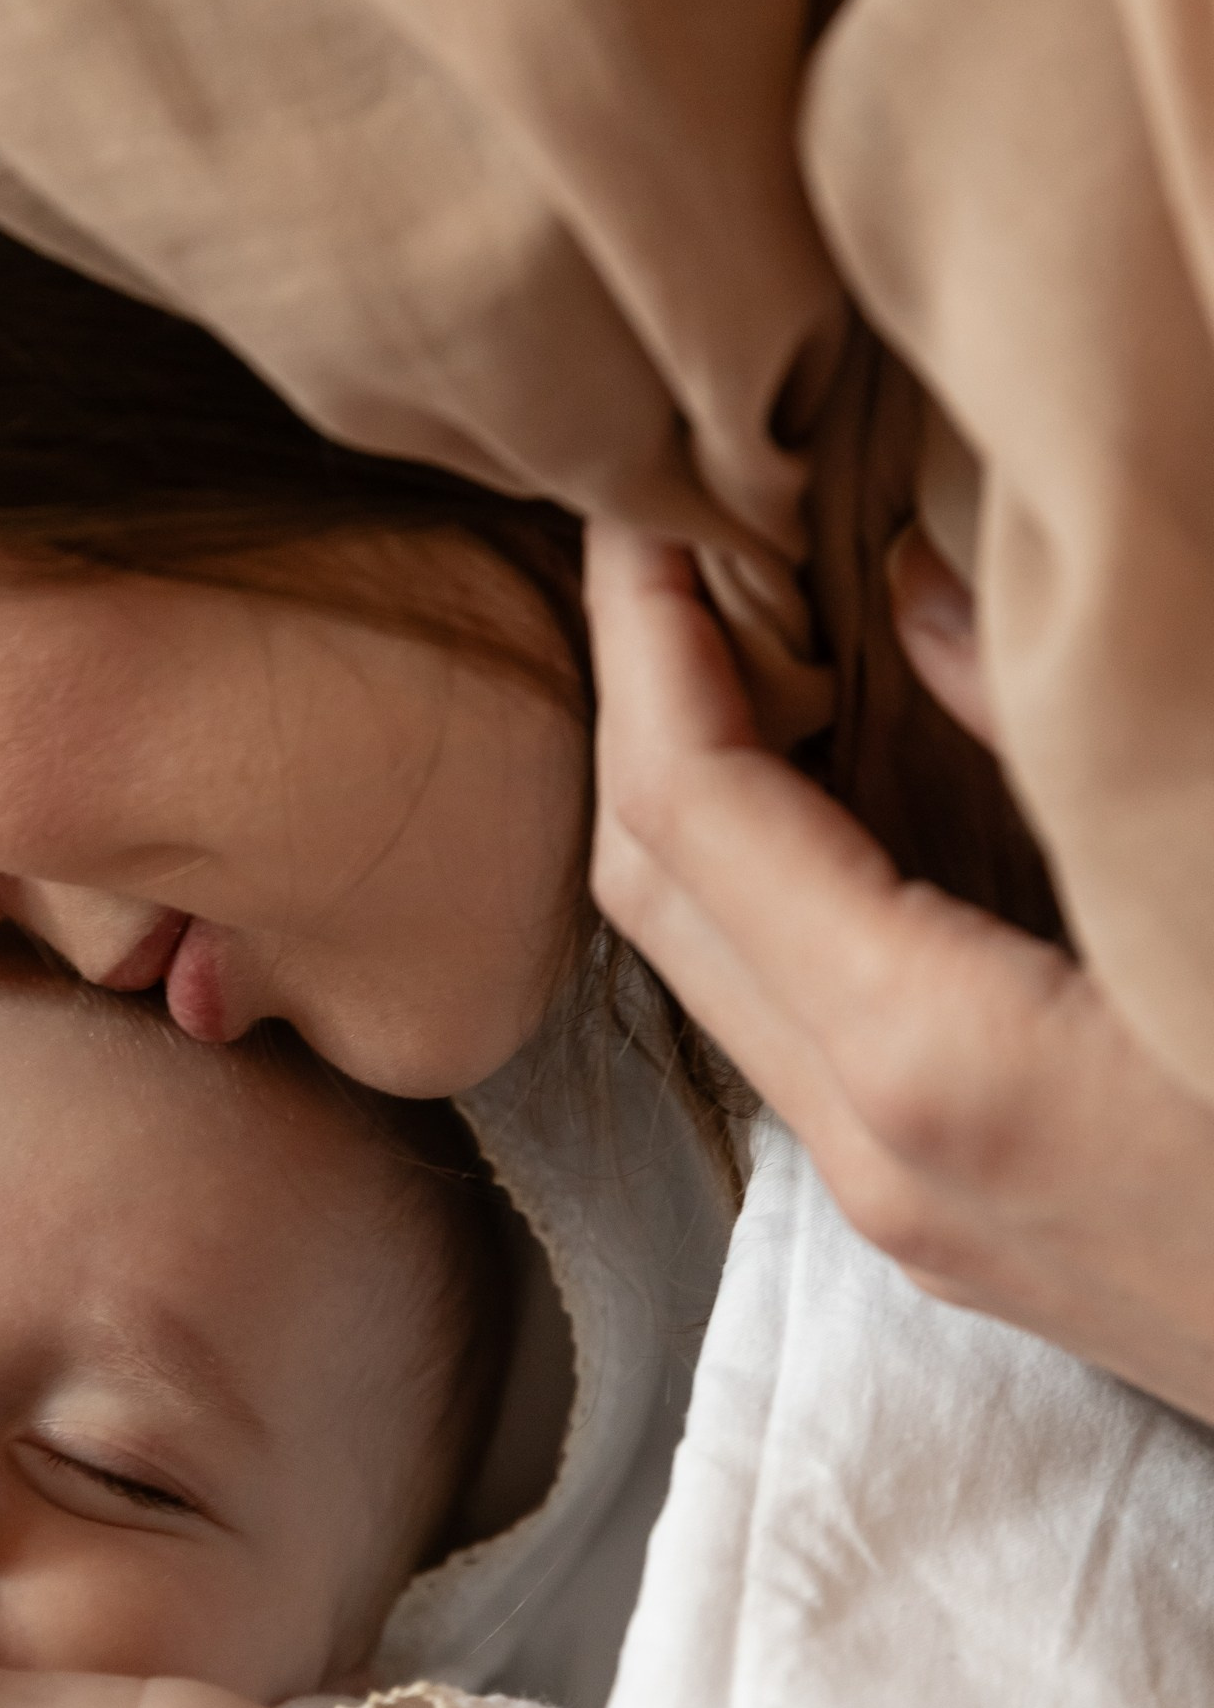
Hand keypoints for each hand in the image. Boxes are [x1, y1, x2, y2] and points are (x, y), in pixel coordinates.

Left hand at [586, 520, 1213, 1423]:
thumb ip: (1068, 728)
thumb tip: (916, 585)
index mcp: (937, 1061)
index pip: (689, 804)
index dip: (647, 624)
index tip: (649, 488)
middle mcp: (879, 1150)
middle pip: (656, 887)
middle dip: (639, 685)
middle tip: (676, 521)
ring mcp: (910, 1206)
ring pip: (714, 961)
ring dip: (697, 782)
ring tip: (749, 614)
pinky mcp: (959, 1219)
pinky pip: (796, 1016)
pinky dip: (774, 875)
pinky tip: (845, 768)